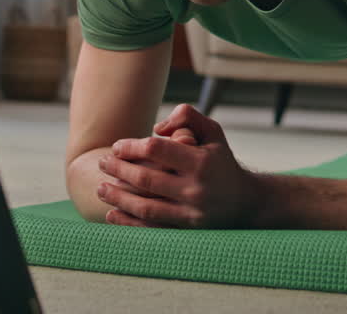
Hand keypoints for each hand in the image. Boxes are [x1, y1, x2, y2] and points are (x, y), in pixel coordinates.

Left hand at [96, 104, 255, 227]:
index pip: (157, 150)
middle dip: (118, 170)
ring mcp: (190, 212)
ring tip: (101, 188)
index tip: (117, 146)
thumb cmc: (221, 161)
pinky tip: (111, 215)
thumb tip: (157, 128)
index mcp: (200, 161)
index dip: (131, 147)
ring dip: (118, 197)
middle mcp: (195, 188)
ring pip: (145, 207)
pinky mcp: (186, 230)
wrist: (246, 202)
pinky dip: (129, 223)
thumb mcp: (213, 131)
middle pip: (146, 179)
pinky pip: (152, 228)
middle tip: (102, 163)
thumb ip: (187, 117)